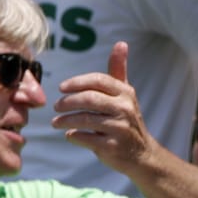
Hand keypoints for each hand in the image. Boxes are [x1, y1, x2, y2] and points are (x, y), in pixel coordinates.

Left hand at [50, 42, 154, 172]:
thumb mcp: (125, 93)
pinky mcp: (113, 147)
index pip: (98, 80)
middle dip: (68, 102)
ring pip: (85, 119)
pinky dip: (74, 135)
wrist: (142, 154)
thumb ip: (118, 70)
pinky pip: (87, 138)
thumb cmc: (126, 118)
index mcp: (125, 93)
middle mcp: (125, 109)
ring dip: (66, 120)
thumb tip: (121, 43)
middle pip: (89, 99)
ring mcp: (120, 128)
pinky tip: (69, 134)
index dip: (77, 82)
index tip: (61, 87)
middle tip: (56, 106)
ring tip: (55, 122)